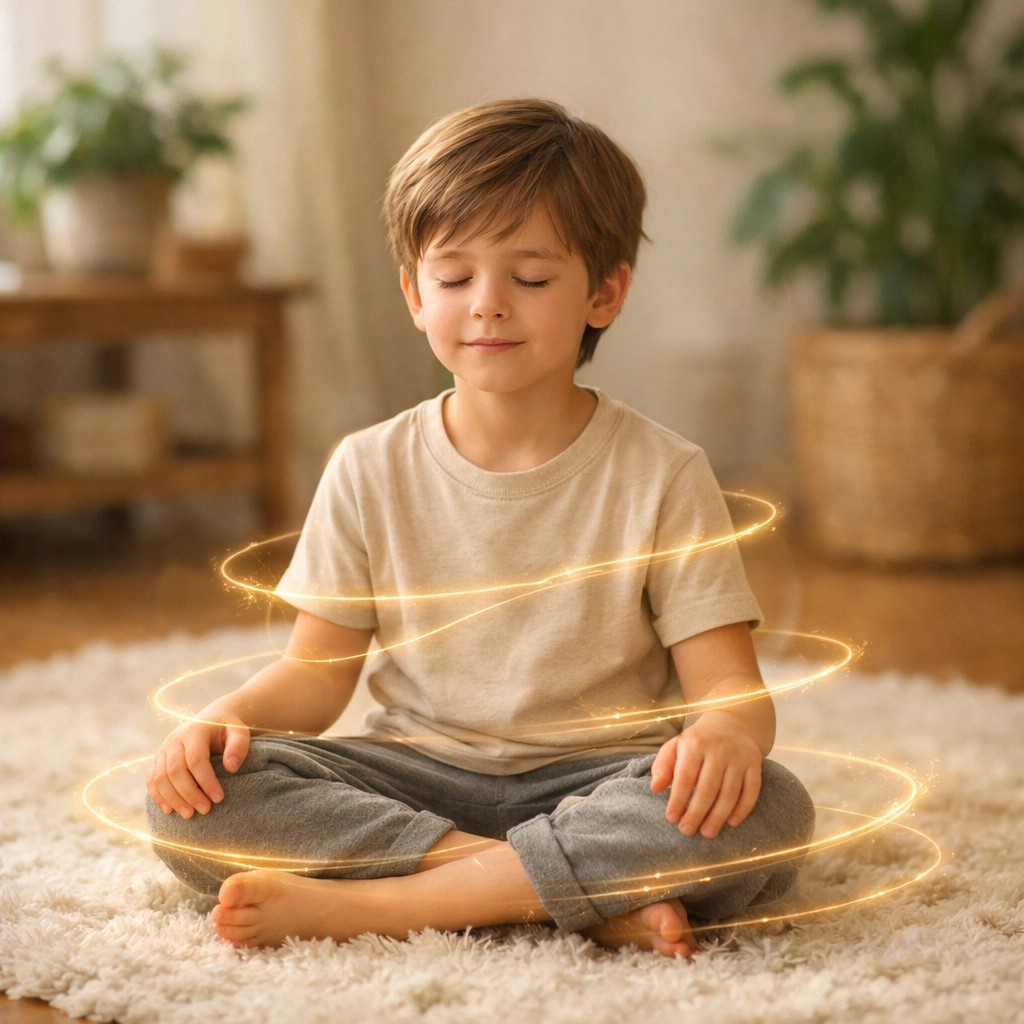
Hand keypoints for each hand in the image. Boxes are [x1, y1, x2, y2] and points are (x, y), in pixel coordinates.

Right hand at [146, 713, 249, 818]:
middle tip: (205, 810)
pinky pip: (151, 780)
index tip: (219, 798)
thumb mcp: (239, 731)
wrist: (210, 721)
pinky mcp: (157, 761)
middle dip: (189, 793)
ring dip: (173, 799)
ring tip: (189, 815)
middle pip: (175, 770)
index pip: (196, 759)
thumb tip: (231, 768)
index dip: (206, 781)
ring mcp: (163, 750)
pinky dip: (158, 796)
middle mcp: (175, 740)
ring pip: (160, 777)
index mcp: (195, 731)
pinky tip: (169, 810)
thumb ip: (238, 746)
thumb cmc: (226, 730)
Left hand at [649, 711, 761, 838]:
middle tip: (687, 830)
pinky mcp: (755, 764)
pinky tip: (731, 822)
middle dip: (697, 812)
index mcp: (695, 744)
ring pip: (730, 792)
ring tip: (707, 832)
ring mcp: (739, 757)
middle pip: (708, 788)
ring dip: (718, 816)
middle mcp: (719, 749)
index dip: (678, 799)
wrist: (729, 723)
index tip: (671, 818)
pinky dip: (742, 809)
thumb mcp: (675, 746)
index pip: (685, 776)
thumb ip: (663, 765)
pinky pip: (751, 790)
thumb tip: (655, 788)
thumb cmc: (697, 741)